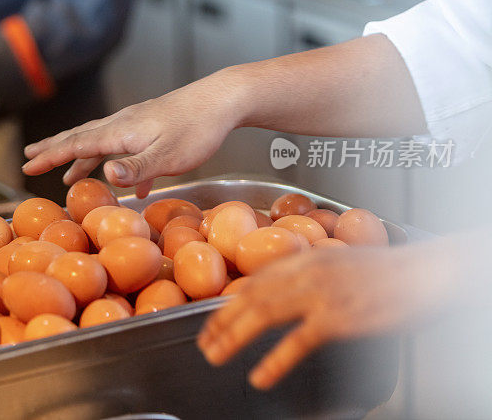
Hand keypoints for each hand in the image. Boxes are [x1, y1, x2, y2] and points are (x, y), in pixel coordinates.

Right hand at [22, 73, 246, 197]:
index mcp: (120, 132)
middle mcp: (123, 124)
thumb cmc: (198, 129)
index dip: (50, 157)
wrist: (223, 100)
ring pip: (100, 141)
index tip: (27, 165)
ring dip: (81, 158)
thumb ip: (136, 168)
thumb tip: (106, 176)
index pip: (75, 145)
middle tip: (29, 157)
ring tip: (69, 176)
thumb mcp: (167, 155)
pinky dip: (116, 164)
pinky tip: (130, 184)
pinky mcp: (152, 126)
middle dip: (54, 149)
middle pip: (80, 137)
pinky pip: (124, 147)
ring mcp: (137, 124)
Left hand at [197, 246, 453, 389]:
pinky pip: (297, 342)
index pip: (255, 279)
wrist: (429, 273)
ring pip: (263, 314)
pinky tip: (260, 376)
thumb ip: (312, 273)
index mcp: (306, 258)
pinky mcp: (338, 317)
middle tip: (204, 342)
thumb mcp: (342, 262)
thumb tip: (287, 290)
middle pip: (251, 297)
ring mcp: (321, 294)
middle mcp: (306, 272)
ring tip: (216, 356)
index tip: (213, 319)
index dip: (229, 301)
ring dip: (233, 337)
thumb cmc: (391, 271)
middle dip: (221, 321)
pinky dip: (274, 361)